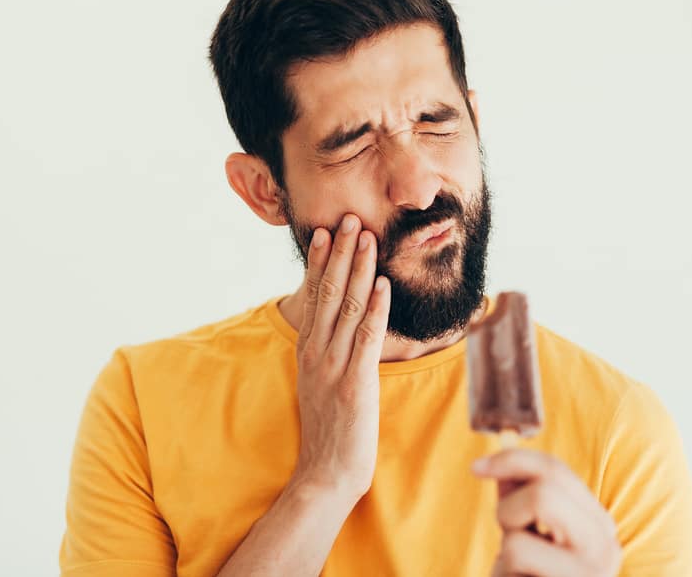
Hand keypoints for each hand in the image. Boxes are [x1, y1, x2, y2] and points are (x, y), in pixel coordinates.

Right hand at [291, 213, 390, 501]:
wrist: (325, 472)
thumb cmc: (328, 430)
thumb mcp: (319, 383)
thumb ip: (326, 352)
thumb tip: (338, 326)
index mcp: (308, 350)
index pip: (313, 297)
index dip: (319, 262)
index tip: (324, 233)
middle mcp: (317, 352)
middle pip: (329, 292)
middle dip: (340, 254)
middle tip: (348, 220)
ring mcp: (334, 365)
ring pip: (348, 307)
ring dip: (359, 269)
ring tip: (366, 238)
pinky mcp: (356, 382)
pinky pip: (367, 337)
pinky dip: (376, 308)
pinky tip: (383, 284)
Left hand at [472, 449, 621, 576]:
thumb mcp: (524, 537)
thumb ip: (518, 499)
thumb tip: (500, 462)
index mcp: (598, 526)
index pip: (556, 471)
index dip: (512, 460)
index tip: (476, 467)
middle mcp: (606, 545)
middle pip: (548, 486)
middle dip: (511, 507)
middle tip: (509, 538)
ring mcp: (592, 570)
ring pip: (538, 510)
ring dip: (510, 538)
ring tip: (518, 568)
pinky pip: (518, 551)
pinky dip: (505, 567)